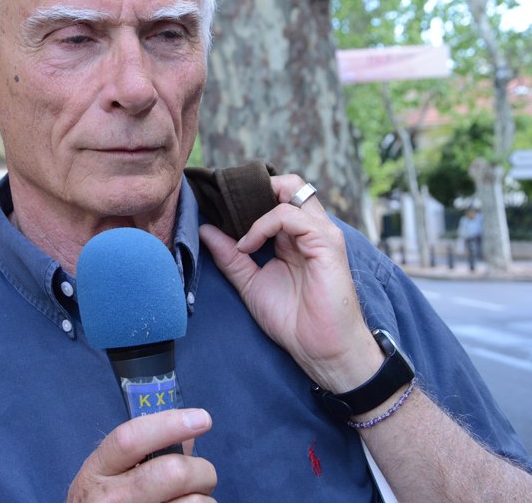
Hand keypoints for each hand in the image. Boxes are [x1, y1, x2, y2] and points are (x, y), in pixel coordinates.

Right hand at [67, 408, 215, 502]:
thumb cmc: (107, 502)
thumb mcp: (108, 473)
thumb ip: (144, 450)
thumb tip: (188, 432)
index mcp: (97, 471)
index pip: (131, 439)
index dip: (169, 425)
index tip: (201, 418)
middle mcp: (111, 499)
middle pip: (174, 472)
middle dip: (201, 469)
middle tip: (201, 474)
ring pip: (195, 502)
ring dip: (203, 498)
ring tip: (186, 500)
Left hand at [198, 174, 380, 391]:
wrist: (321, 349)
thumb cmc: (293, 320)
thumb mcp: (250, 283)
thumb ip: (230, 256)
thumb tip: (205, 229)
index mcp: (294, 235)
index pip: (274, 194)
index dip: (247, 194)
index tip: (217, 204)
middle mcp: (310, 228)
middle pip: (286, 183)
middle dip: (252, 187)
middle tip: (225, 205)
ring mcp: (321, 232)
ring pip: (289, 189)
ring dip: (255, 205)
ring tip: (238, 235)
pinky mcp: (326, 242)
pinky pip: (290, 215)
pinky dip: (262, 225)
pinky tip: (247, 246)